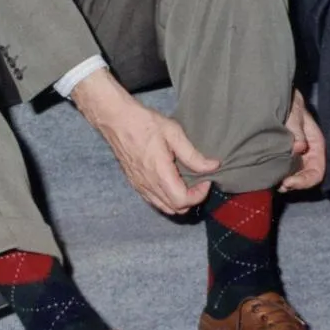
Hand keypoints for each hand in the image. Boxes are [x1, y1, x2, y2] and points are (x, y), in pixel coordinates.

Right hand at [71, 70, 219, 213]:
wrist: (116, 120)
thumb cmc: (144, 123)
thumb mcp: (173, 133)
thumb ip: (193, 154)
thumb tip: (213, 166)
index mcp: (159, 172)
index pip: (182, 201)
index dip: (199, 194)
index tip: (205, 179)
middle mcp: (148, 184)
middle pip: (175, 209)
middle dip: (192, 198)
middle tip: (199, 180)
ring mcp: (139, 186)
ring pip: (164, 208)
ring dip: (179, 200)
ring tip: (186, 181)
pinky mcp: (134, 183)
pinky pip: (153, 201)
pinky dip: (166, 198)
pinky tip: (171, 181)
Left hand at [278, 89, 325, 192]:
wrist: (274, 96)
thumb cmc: (289, 102)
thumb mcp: (294, 111)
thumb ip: (296, 127)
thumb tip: (299, 147)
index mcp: (315, 145)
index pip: (317, 171)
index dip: (305, 181)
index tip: (288, 182)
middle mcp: (306, 155)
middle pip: (304, 178)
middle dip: (292, 184)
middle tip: (277, 184)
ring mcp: (293, 157)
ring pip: (292, 177)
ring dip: (282, 182)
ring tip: (270, 181)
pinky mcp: (280, 156)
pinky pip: (281, 171)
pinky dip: (275, 176)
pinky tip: (265, 175)